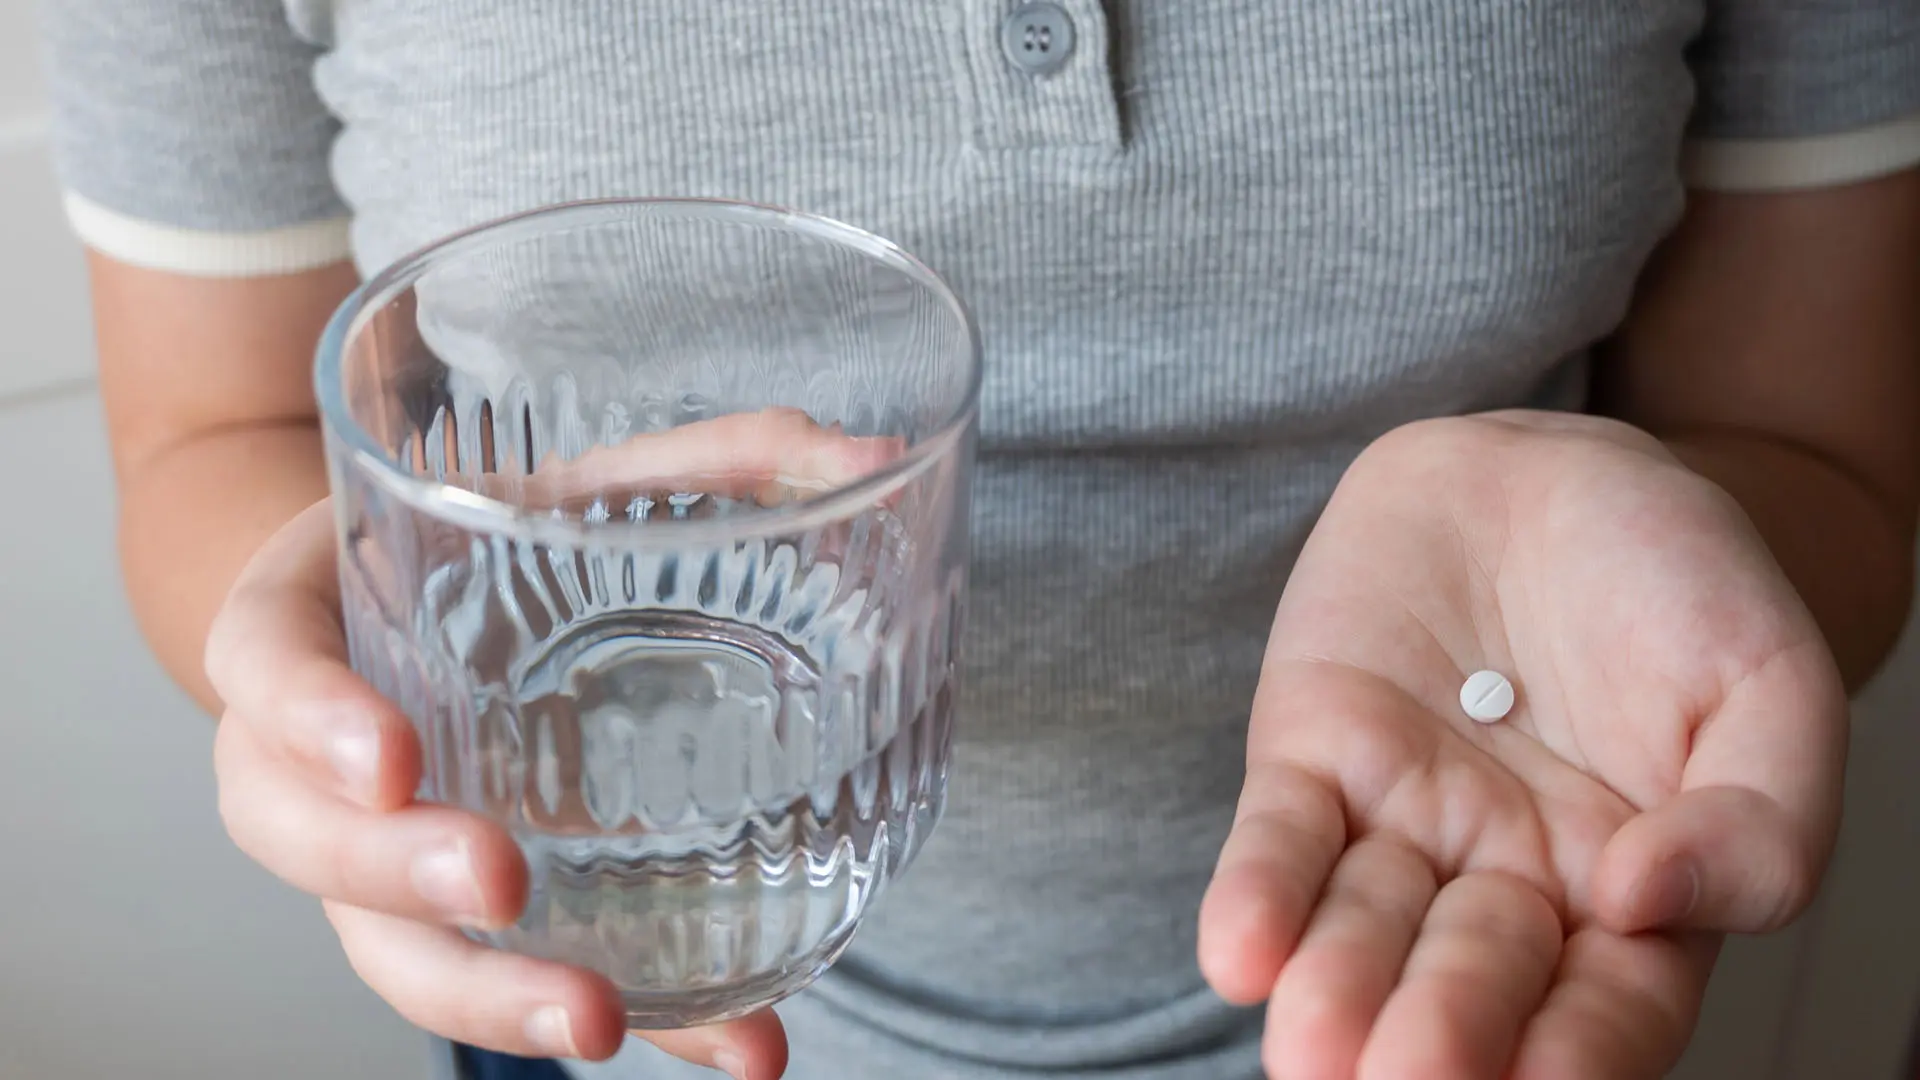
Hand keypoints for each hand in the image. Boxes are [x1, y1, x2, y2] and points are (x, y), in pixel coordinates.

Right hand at [205, 409, 897, 1077]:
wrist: (436, 611)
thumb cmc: (503, 541)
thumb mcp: (584, 482)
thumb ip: (719, 460)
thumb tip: (876, 452)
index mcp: (318, 616)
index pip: (264, 660)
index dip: (307, 716)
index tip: (392, 756)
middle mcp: (321, 754)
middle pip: (299, 837)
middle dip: (391, 873)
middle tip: (497, 886)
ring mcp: (379, 852)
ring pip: (384, 945)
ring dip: (484, 998)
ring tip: (602, 1024)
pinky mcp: (464, 917)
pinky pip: (509, 978)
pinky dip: (628, 1019)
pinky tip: (732, 1045)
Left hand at [1198, 411, 1848, 1078]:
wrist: (1558, 470)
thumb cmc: (1681, 588)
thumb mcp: (1770, 689)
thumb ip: (1757, 819)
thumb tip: (1647, 906)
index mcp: (1632, 902)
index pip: (1607, 1012)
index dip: (1576, 1055)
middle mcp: (1506, 886)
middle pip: (1469, 982)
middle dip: (1439, 1033)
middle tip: (1403, 1077)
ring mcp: (1404, 823)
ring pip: (1361, 926)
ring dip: (1332, 987)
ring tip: (1310, 1048)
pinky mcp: (1316, 752)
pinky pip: (1283, 835)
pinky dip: (1259, 892)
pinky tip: (1241, 950)